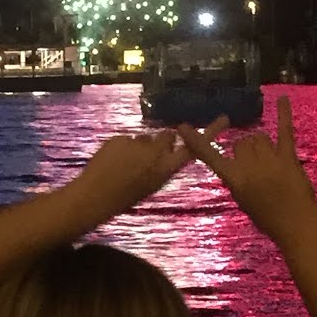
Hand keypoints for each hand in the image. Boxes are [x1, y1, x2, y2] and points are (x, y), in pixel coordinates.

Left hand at [75, 119, 229, 220]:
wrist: (94, 196)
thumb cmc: (124, 198)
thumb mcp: (150, 185)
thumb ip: (161, 166)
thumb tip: (167, 148)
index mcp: (165, 170)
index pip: (192, 149)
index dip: (208, 133)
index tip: (223, 119)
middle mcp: (155, 154)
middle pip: (166, 135)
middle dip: (161, 140)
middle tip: (147, 154)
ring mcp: (136, 144)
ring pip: (144, 138)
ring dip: (138, 146)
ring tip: (124, 164)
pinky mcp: (120, 138)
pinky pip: (125, 139)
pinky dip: (120, 147)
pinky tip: (112, 161)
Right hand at [179, 97, 316, 245]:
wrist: (295, 224)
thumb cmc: (267, 218)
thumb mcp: (243, 199)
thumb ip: (237, 178)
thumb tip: (238, 162)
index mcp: (234, 178)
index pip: (211, 157)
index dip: (197, 142)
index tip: (183, 128)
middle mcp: (249, 165)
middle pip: (241, 143)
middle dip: (246, 151)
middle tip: (257, 168)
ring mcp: (269, 158)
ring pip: (258, 137)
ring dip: (260, 145)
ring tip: (269, 161)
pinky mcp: (288, 156)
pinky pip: (284, 131)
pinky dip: (284, 114)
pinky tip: (282, 98)